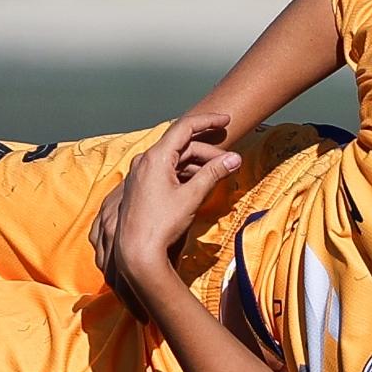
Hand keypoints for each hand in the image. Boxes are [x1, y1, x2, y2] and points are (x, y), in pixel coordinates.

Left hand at [90, 113, 240, 320]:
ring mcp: (141, 174)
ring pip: (175, 159)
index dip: (208, 120)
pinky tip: (199, 184)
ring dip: (198, 164)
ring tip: (217, 175)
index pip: (184, 127)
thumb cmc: (161, 224)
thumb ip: (213, 173)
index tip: (226, 120)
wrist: (137, 250)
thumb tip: (234, 159)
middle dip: (208, 151)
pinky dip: (185, 173)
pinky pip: (166, 171)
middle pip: (182, 146)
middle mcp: (145, 161)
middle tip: (229, 162)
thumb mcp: (192, 196)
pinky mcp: (141, 187)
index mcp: (156, 157)